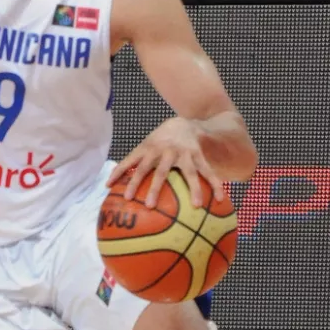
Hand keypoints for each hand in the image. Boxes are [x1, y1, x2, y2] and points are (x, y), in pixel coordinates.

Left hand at [107, 117, 224, 208]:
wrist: (182, 123)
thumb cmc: (157, 142)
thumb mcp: (142, 149)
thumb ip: (127, 165)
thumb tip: (107, 185)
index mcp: (150, 151)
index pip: (136, 167)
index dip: (130, 181)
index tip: (126, 198)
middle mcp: (167, 152)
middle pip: (161, 172)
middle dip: (154, 188)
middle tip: (150, 205)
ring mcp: (185, 154)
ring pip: (190, 173)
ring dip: (194, 189)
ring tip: (196, 206)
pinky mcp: (199, 156)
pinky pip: (208, 172)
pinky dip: (215, 185)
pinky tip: (222, 198)